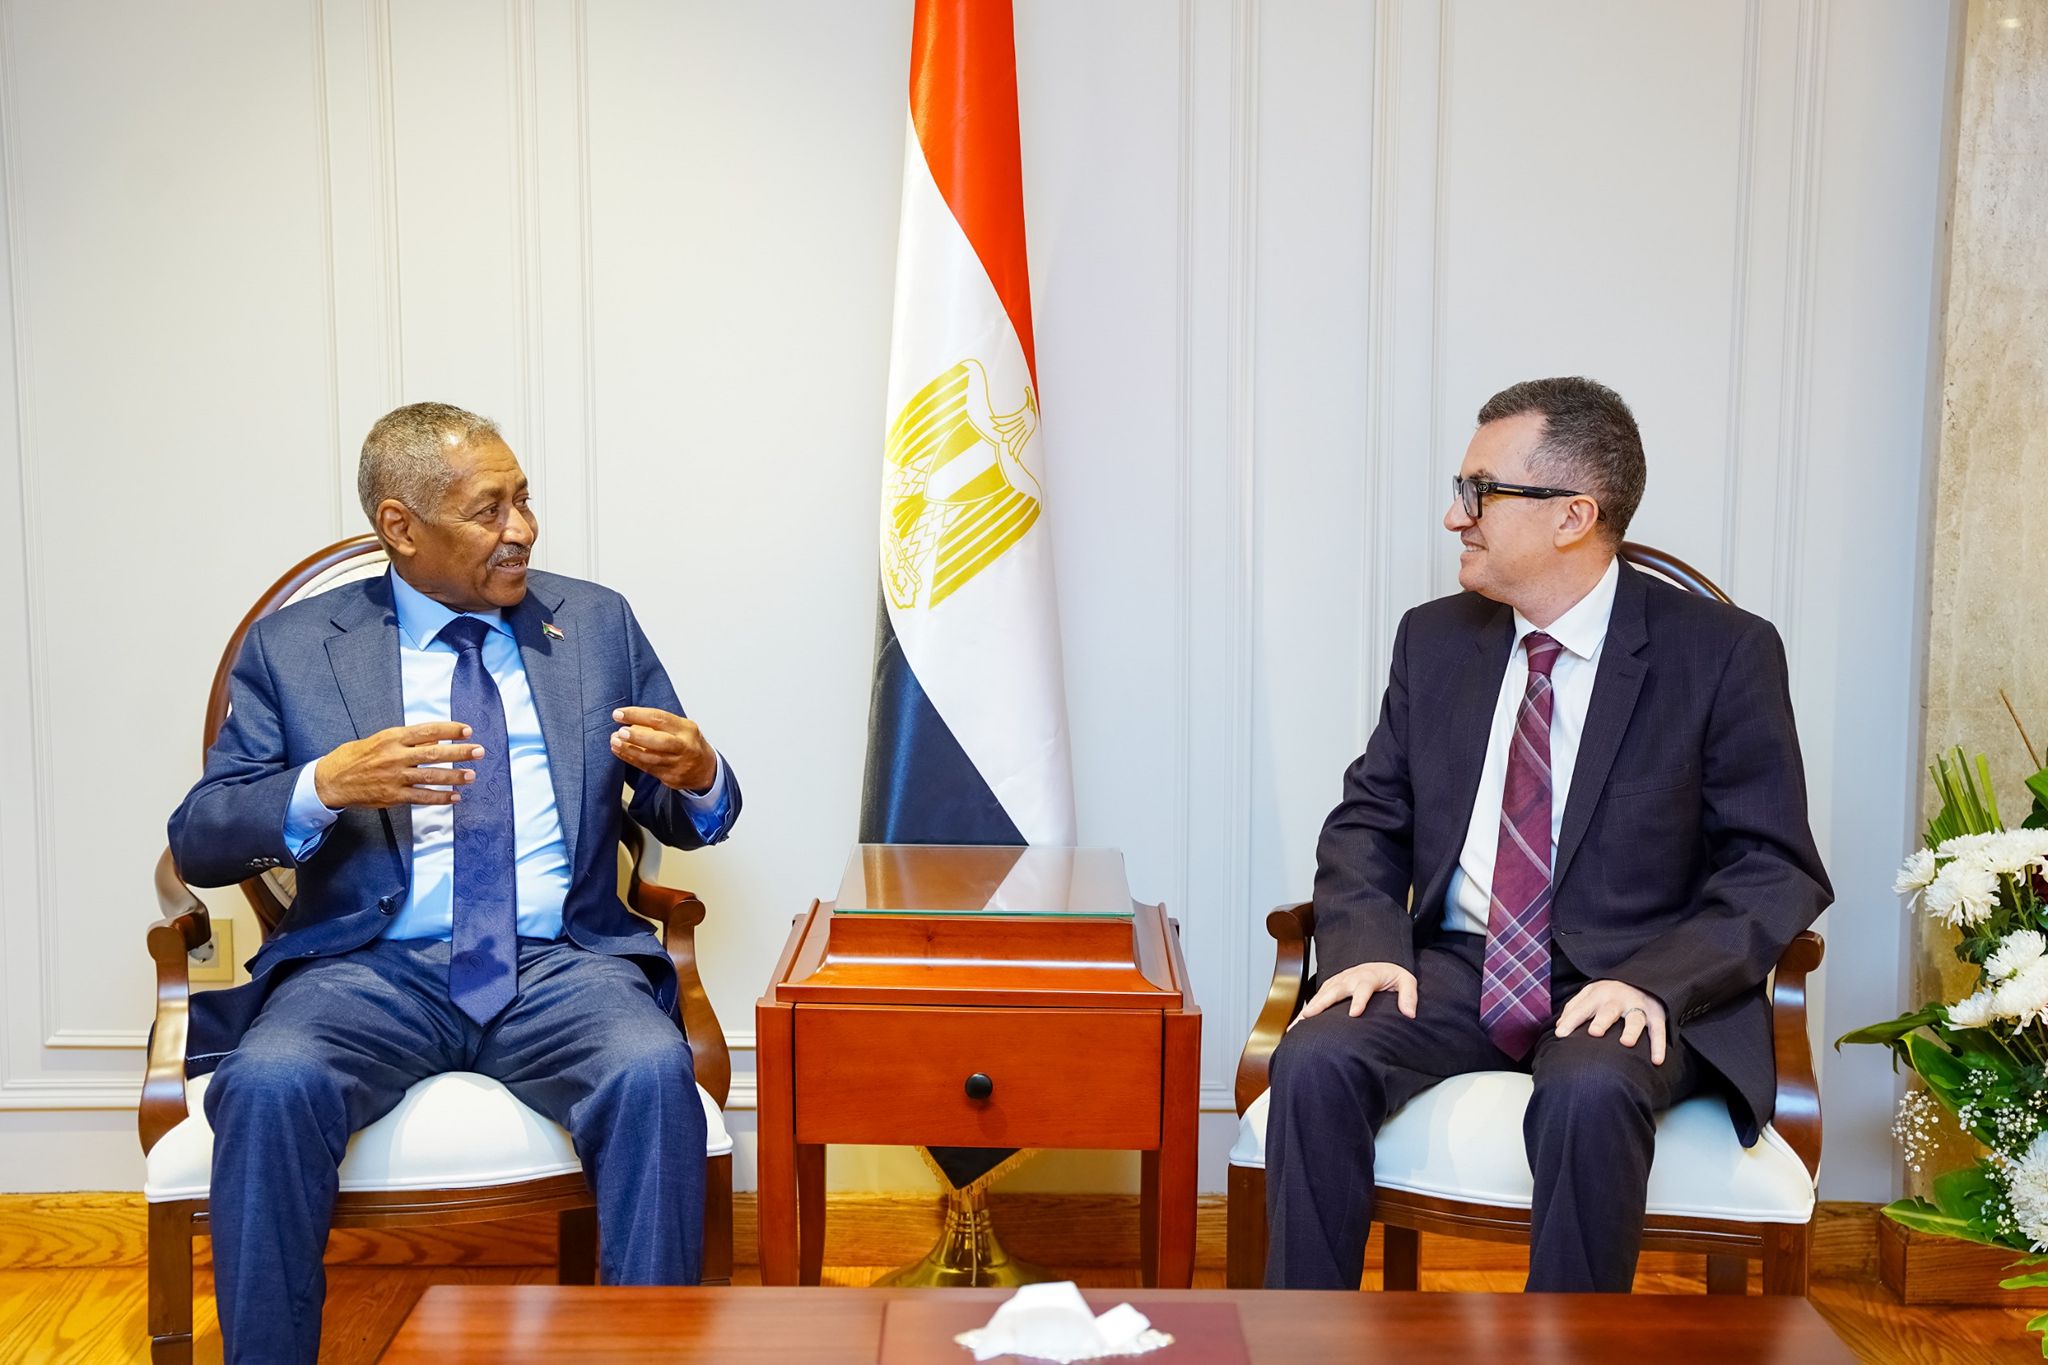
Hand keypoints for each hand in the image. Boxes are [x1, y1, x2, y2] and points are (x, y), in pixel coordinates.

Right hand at [313, 722, 480, 808]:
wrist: (332, 780)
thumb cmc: (357, 756)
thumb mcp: (380, 740)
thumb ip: (407, 740)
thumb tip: (435, 740)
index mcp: (392, 738)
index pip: (427, 731)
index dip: (449, 730)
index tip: (468, 730)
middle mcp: (395, 756)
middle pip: (433, 753)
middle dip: (459, 752)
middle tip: (479, 751)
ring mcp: (394, 777)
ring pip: (430, 776)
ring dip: (454, 776)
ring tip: (472, 776)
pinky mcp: (392, 795)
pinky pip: (421, 797)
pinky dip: (440, 797)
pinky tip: (454, 797)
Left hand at [610, 706, 717, 791]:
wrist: (706, 770)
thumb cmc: (689, 743)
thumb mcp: (683, 727)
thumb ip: (661, 723)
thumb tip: (630, 715)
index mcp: (687, 729)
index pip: (661, 719)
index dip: (638, 715)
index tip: (620, 714)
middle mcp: (684, 746)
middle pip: (660, 742)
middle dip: (637, 737)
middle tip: (620, 732)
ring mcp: (678, 764)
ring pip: (651, 758)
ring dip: (630, 750)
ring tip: (615, 741)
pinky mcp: (671, 777)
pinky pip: (647, 768)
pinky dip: (631, 759)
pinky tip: (620, 752)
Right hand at [1291, 961, 1417, 1026]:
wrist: (1380, 965)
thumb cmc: (1392, 976)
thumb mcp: (1407, 981)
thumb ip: (1409, 996)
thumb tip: (1410, 1014)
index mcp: (1369, 976)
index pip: (1364, 988)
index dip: (1359, 1000)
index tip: (1354, 1014)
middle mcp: (1351, 977)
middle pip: (1334, 990)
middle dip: (1321, 1003)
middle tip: (1309, 1016)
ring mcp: (1339, 980)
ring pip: (1322, 993)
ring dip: (1309, 1006)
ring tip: (1297, 1022)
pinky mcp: (1332, 984)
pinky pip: (1318, 995)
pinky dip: (1308, 1006)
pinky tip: (1299, 1020)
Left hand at [1554, 979, 1667, 1064]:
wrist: (1644, 976)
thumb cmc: (1610, 992)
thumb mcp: (1590, 993)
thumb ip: (1574, 1008)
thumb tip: (1559, 1026)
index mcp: (1599, 994)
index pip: (1583, 1008)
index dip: (1571, 1020)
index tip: (1560, 1034)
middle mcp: (1618, 999)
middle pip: (1609, 1010)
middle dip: (1602, 1021)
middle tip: (1594, 1032)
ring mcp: (1638, 1006)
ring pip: (1635, 1019)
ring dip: (1631, 1030)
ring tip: (1626, 1043)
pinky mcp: (1656, 1015)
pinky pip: (1658, 1031)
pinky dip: (1659, 1045)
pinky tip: (1657, 1060)